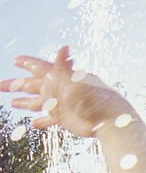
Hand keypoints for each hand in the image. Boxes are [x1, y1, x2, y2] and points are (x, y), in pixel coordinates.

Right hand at [0, 46, 128, 136]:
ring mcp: (61, 105)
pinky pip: (49, 120)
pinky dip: (41, 122)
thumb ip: (65, 67)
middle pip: (32, 85)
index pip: (39, 67)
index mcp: (59, 77)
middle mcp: (58, 90)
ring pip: (38, 103)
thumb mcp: (77, 82)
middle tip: (0, 85)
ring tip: (12, 103)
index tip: (15, 60)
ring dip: (25, 103)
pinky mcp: (65, 119)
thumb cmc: (95, 99)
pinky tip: (33, 124)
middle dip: (16, 85)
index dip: (27, 63)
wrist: (109, 120)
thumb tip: (64, 47)